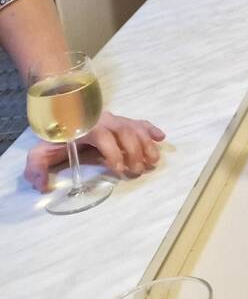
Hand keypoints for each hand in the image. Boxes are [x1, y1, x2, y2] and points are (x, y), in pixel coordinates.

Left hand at [25, 110, 165, 190]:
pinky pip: (140, 122)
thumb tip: (43, 186)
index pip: (104, 138)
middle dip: (135, 151)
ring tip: (153, 161)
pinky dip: (151, 129)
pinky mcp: (122, 122)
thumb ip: (37, 168)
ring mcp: (115, 120)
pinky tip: (161, 138)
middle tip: (138, 170)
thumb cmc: (54, 136)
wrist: (61, 112)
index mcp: (87, 127)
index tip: (119, 169)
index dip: (114, 153)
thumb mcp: (40, 151)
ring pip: (136, 128)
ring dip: (147, 144)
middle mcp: (105, 121)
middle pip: (126, 132)